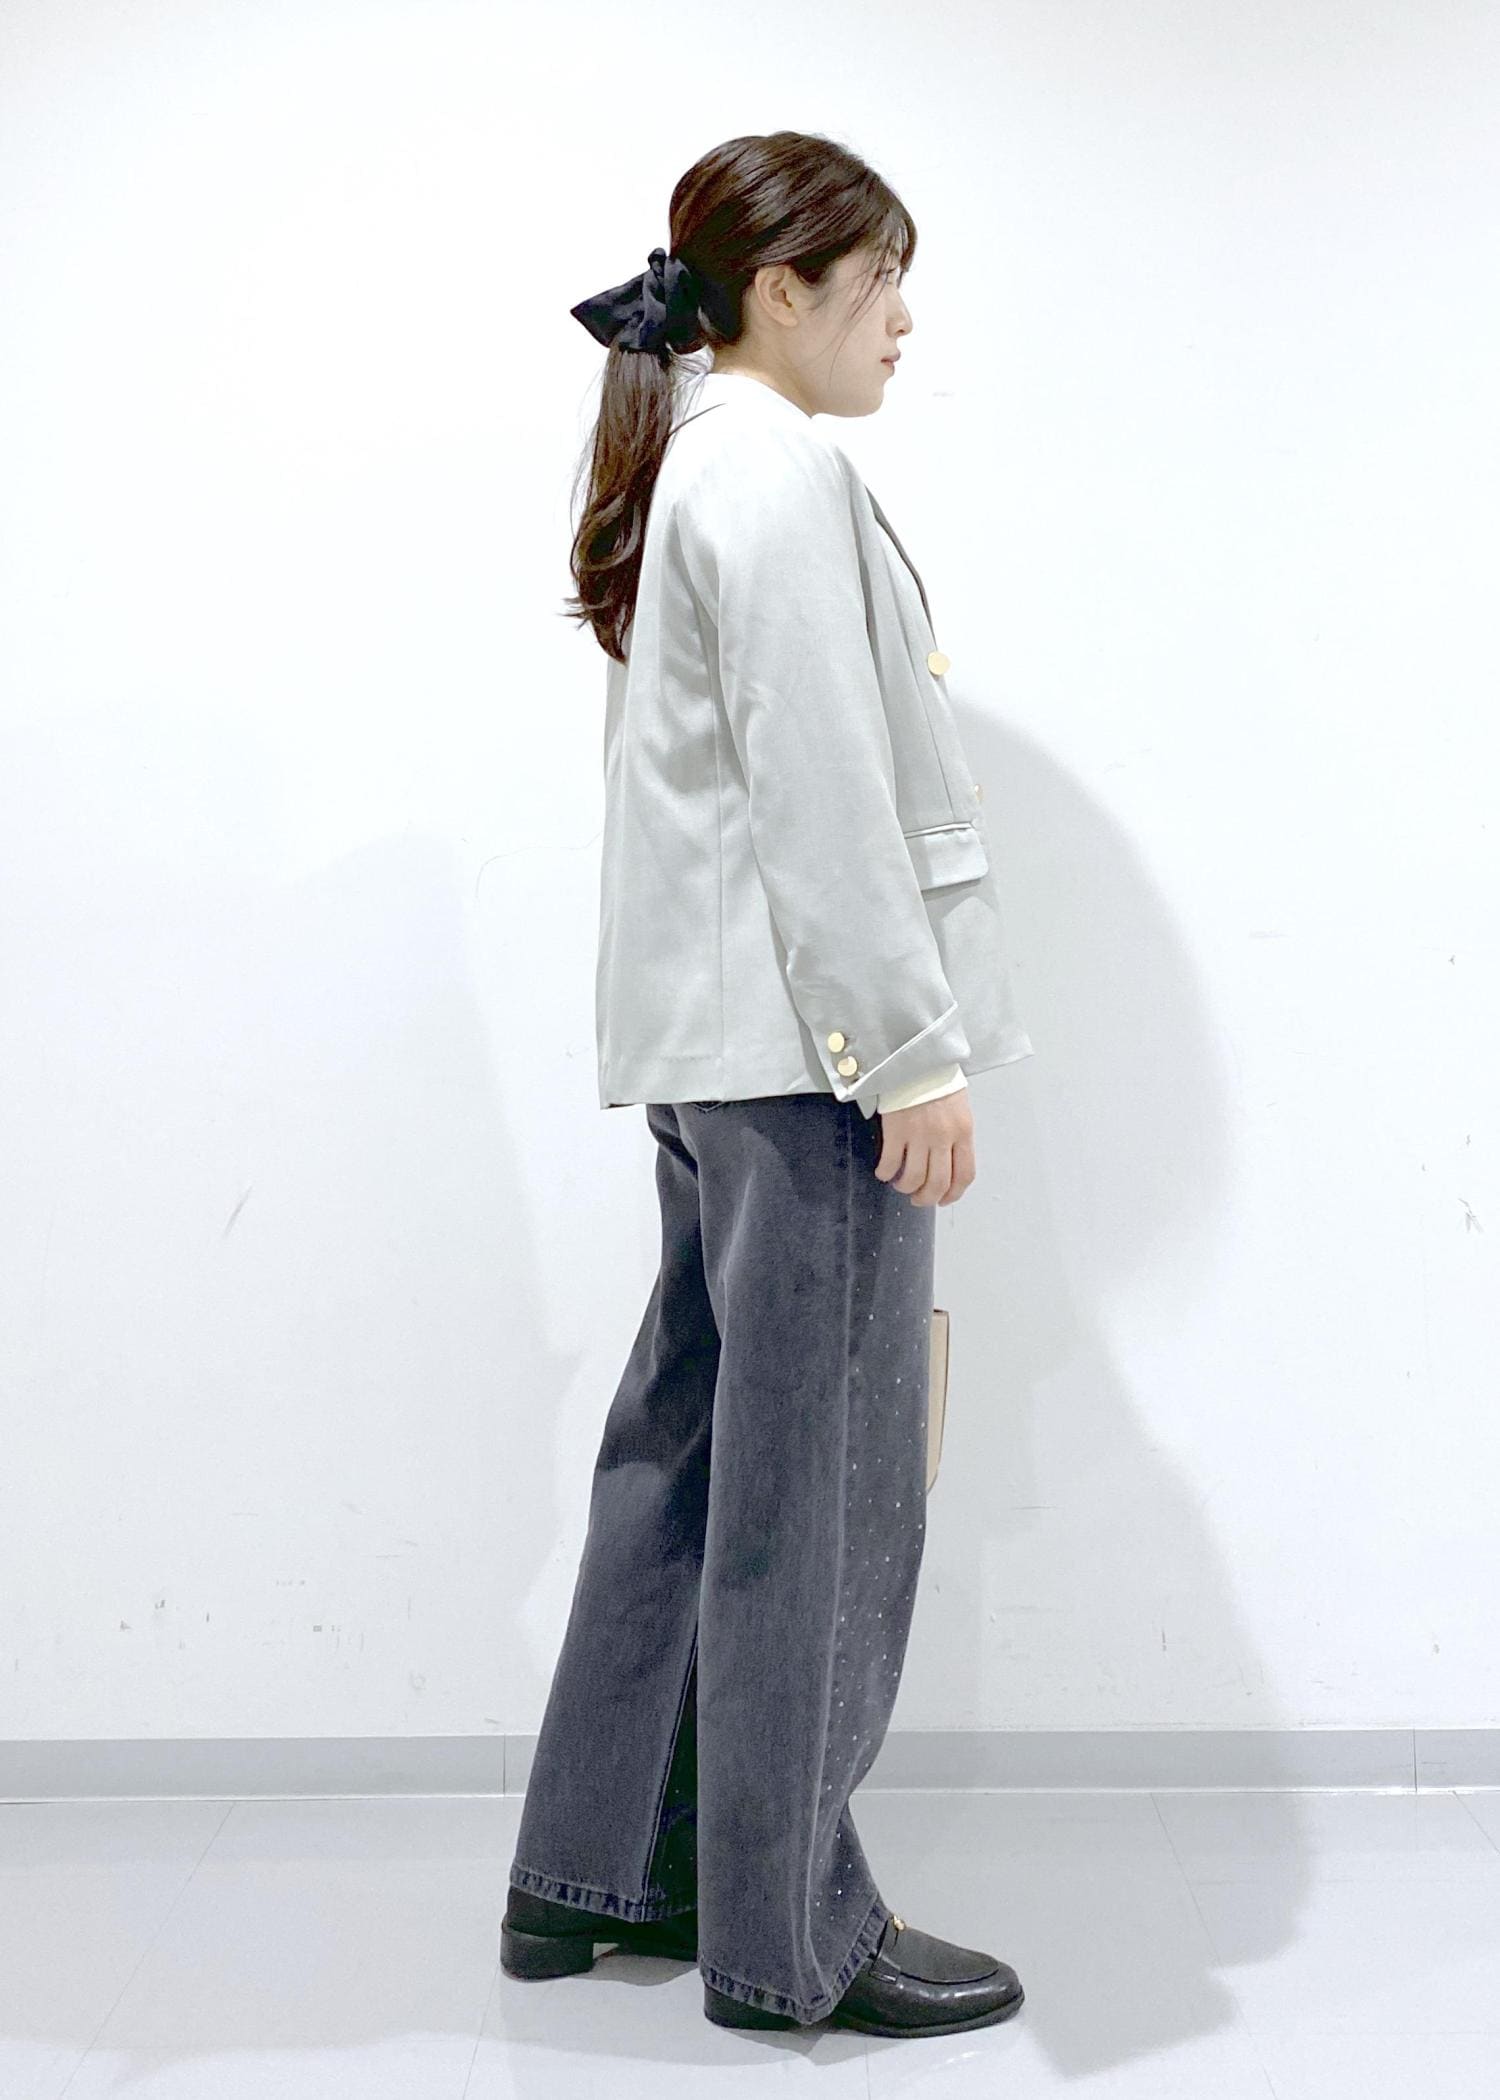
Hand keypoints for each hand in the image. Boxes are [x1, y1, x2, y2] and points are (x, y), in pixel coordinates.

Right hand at [873, 1088, 975, 1205]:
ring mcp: (919, 1135)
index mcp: (963, 1131)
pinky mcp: (896, 1130)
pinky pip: (890, 1163)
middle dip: (927, 1198)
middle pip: (938, 1183)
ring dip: (905, 1188)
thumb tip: (948, 1162)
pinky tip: (884, 1171)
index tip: (944, 1199)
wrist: (916, 1057)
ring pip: (914, 1178)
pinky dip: (886, 1173)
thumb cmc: (937, 1079)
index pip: (964, 1175)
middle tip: (918, 1199)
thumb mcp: (959, 1107)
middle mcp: (944, 1137)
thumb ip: (957, 1135)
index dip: (953, 1194)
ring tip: (900, 1185)